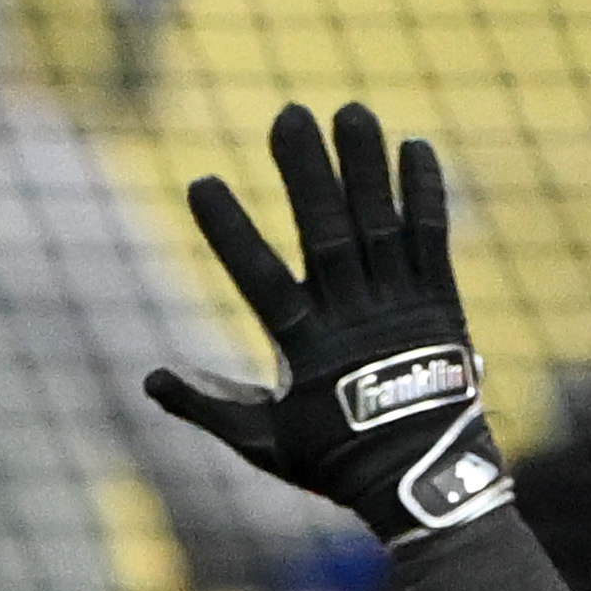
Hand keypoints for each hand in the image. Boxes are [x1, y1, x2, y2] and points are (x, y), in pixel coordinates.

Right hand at [146, 101, 518, 548]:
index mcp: (305, 350)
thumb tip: (151, 379)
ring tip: (349, 109)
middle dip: (306, 172)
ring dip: (364, 165)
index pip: (259, 279)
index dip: (229, 231)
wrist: (423, 480)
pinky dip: (424, 193)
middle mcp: (353, 318)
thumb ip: (209, 406)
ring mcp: (399, 306)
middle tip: (287, 114)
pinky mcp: (439, 301)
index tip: (198, 182)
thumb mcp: (263, 442)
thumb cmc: (335, 461)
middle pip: (326, 232)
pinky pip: (432, 238)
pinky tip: (413, 146)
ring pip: (380, 223)